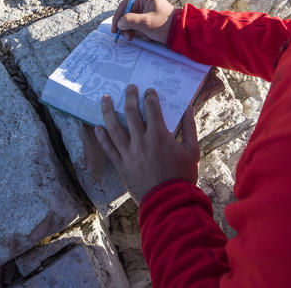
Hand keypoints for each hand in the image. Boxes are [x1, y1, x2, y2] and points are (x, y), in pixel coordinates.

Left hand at [94, 85, 199, 204]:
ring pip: (114, 128)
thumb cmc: (182, 176)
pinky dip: (102, 137)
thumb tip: (189, 108)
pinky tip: (97, 127)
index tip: (149, 92)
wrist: (169, 203)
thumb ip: (190, 128)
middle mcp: (141, 141)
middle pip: (131, 113)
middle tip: (129, 87)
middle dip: (130, 97)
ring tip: (104, 98)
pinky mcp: (122, 166)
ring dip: (108, 111)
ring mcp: (129, 153)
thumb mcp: (192, 151)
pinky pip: (109, 149)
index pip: (152, 109)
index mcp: (159, 136)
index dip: (150, 97)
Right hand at [111, 0, 175, 43]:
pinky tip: (142, 35)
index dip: (118, 17)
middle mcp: (145, 0)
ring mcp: (147, 8)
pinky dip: (137, 31)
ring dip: (131, 30)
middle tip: (126, 36)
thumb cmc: (165, 25)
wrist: (180, 33)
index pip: (125, 4)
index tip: (115, 28)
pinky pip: (137, 24)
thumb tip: (119, 23)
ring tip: (134, 37)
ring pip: (131, 19)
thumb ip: (129, 21)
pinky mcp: (149, 17)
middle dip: (126, 26)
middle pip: (127, 13)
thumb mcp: (145, 22)